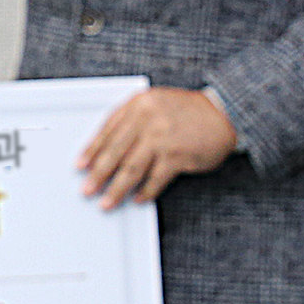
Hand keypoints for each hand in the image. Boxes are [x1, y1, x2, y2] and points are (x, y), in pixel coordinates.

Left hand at [78, 87, 237, 208]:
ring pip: (131, 168)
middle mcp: (148, 119)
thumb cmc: (187, 111)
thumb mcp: (155, 103)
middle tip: (87, 188)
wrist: (222, 113)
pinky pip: (155, 178)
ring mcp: (162, 137)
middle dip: (98, 173)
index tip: (81, 165)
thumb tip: (105, 148)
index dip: (92, 150)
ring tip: (107, 200)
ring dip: (117, 188)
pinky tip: (138, 199)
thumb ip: (132, 120)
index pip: (107, 130)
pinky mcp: (177, 155)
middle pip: (115, 151)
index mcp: (138, 104)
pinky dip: (145, 191)